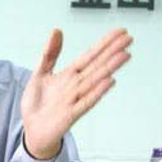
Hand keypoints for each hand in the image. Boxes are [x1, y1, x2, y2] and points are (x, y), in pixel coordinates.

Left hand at [21, 28, 132, 159]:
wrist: (32, 130)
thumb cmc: (37, 104)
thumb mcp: (40, 73)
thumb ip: (50, 53)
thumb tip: (57, 30)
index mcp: (69, 75)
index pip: (90, 55)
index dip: (105, 43)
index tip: (120, 32)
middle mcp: (76, 85)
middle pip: (97, 65)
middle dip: (112, 51)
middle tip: (129, 38)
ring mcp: (75, 99)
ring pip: (95, 80)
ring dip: (110, 67)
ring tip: (124, 54)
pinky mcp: (71, 114)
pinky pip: (87, 101)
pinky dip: (97, 91)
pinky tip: (109, 81)